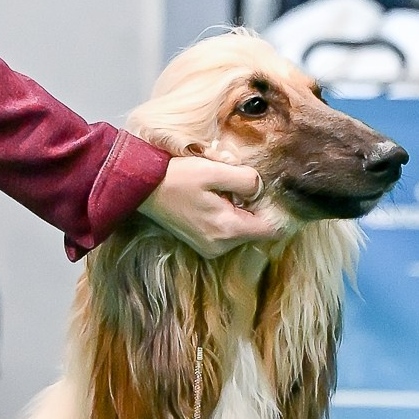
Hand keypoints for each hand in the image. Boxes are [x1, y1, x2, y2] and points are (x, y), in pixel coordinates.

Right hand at [138, 152, 284, 259]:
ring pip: (243, 229)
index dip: (278, 211)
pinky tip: (213, 199)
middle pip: (258, 229)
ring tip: (220, 190)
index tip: (272, 192)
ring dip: (240, 209)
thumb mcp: (214, 171)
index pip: (272, 230)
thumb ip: (246, 180)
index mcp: (227, 229)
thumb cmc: (176, 176)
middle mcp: (221, 246)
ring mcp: (210, 248)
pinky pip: (229, 231)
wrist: (141, 187)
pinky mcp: (202, 244)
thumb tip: (260, 189)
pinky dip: (228, 215)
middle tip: (236, 184)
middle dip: (254, 206)